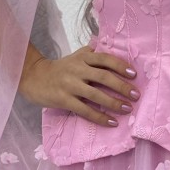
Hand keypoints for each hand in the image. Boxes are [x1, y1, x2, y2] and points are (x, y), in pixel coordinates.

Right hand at [18, 45, 138, 127]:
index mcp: (82, 58)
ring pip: (96, 95)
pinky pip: (85, 110)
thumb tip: (111, 47)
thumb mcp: (75, 56)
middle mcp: (77, 70)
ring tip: (128, 108)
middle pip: (103, 77)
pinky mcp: (64, 100)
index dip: (120, 65)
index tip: (133, 74)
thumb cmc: (60, 68)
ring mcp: (70, 86)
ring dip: (114, 103)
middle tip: (135, 95)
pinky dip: (100, 117)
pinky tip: (112, 122)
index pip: (104, 59)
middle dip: (121, 86)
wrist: (34, 78)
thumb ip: (91, 53)